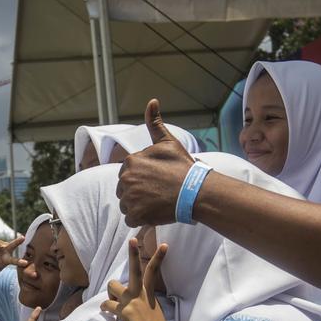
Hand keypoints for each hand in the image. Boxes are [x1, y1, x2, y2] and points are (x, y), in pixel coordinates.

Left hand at [102, 238, 169, 320]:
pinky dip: (105, 309)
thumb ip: (142, 300)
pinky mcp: (123, 311)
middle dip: (133, 254)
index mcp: (149, 293)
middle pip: (135, 270)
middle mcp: (140, 294)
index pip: (154, 272)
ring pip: (112, 286)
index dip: (159, 258)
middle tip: (133, 240)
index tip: (164, 245)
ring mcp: (132, 301)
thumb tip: (128, 299)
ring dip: (110, 294)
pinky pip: (106, 305)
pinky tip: (110, 315)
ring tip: (115, 305)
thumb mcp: (152, 310)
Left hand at [116, 99, 193, 226]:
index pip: (127, 174)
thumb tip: (152, 101)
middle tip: (157, 193)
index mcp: (130, 162)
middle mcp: (125, 179)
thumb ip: (155, 123)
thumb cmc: (183, 168)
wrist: (196, 192)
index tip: (156, 181)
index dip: (141, 179)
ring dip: (138, 206)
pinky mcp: (135, 215)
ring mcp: (129, 198)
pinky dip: (141, 219)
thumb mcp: (168, 142)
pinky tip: (154, 213)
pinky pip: (130, 220)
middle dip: (137, 192)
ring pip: (126, 205)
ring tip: (156, 202)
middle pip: (124, 190)